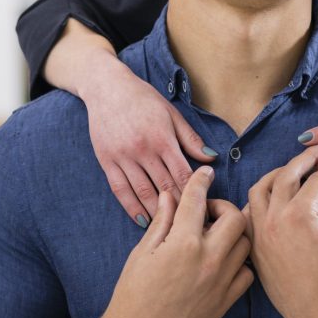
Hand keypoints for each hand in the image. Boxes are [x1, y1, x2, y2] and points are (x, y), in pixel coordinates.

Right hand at [45, 18, 216, 225]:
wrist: (107, 88)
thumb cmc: (145, 99)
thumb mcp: (172, 113)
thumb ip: (190, 138)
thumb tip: (211, 158)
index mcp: (162, 137)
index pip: (183, 172)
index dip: (196, 191)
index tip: (206, 207)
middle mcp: (142, 149)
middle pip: (165, 185)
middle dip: (180, 207)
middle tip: (194, 226)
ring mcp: (122, 157)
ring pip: (143, 192)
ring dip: (158, 212)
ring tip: (172, 229)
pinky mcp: (106, 161)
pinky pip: (120, 190)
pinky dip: (131, 207)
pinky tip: (143, 220)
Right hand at [100, 166, 252, 317]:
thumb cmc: (133, 298)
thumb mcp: (141, 254)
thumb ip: (162, 221)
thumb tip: (170, 195)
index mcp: (183, 243)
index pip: (197, 199)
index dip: (201, 180)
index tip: (204, 174)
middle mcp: (208, 258)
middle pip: (234, 216)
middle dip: (222, 207)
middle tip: (207, 213)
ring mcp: (221, 280)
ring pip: (245, 241)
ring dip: (233, 233)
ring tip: (215, 236)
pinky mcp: (227, 299)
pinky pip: (247, 272)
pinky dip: (239, 263)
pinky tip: (222, 262)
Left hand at [246, 145, 317, 317]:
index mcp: (300, 216)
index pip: (317, 179)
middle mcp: (274, 220)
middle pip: (285, 175)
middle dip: (304, 160)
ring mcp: (260, 234)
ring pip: (259, 189)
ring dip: (277, 174)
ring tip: (294, 168)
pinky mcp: (255, 247)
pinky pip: (250, 213)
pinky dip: (261, 199)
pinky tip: (275, 195)